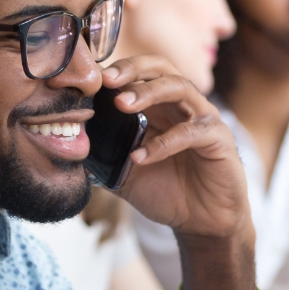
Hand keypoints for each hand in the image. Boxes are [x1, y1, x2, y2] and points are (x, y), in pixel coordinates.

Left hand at [100, 55, 251, 242]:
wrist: (201, 222)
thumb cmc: (168, 191)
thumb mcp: (126, 173)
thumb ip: (104, 156)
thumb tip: (69, 147)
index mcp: (160, 107)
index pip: (141, 72)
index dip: (118, 70)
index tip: (90, 79)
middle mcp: (183, 106)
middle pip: (162, 68)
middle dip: (133, 70)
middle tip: (107, 81)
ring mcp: (203, 119)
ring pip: (179, 88)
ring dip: (148, 92)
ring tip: (122, 104)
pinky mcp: (219, 139)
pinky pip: (192, 132)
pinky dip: (164, 143)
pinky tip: (140, 157)